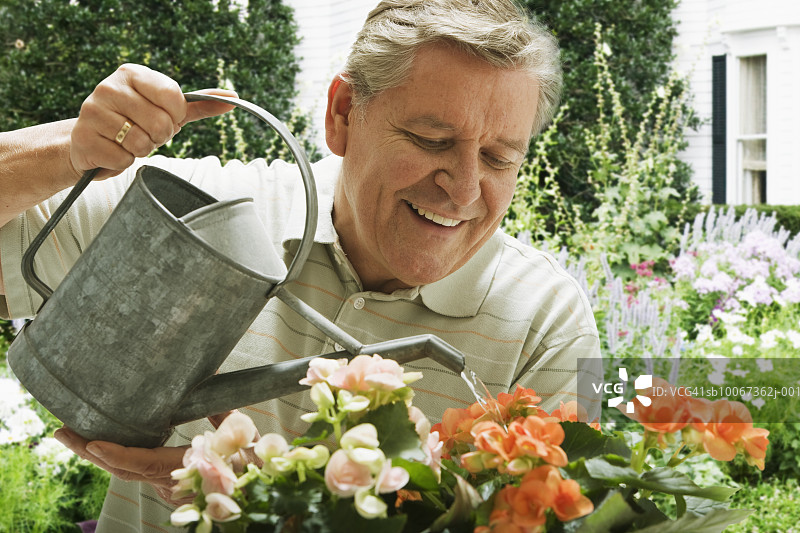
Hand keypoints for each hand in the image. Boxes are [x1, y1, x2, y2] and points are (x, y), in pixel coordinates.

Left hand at [53, 411, 260, 504]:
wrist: (258, 490)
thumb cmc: (253, 463)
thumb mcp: (243, 433)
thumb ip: (223, 409)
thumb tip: (211, 373)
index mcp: (186, 470)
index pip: (143, 463)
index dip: (116, 453)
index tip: (90, 442)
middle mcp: (171, 485)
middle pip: (123, 471)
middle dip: (90, 452)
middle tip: (63, 431)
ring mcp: (167, 490)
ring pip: (127, 474)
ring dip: (99, 455)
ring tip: (74, 435)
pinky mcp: (168, 487)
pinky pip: (136, 474)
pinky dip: (116, 459)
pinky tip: (103, 445)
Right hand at [69, 63, 236, 180]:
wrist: (90, 141)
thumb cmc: (135, 122)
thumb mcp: (167, 110)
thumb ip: (200, 104)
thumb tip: (233, 98)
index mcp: (132, 74)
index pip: (174, 97)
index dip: (176, 116)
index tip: (166, 118)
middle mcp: (109, 87)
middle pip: (160, 123)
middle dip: (159, 137)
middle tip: (145, 134)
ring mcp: (93, 111)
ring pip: (142, 143)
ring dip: (141, 151)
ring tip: (128, 142)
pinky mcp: (84, 137)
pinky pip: (123, 159)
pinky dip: (123, 162)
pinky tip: (112, 150)